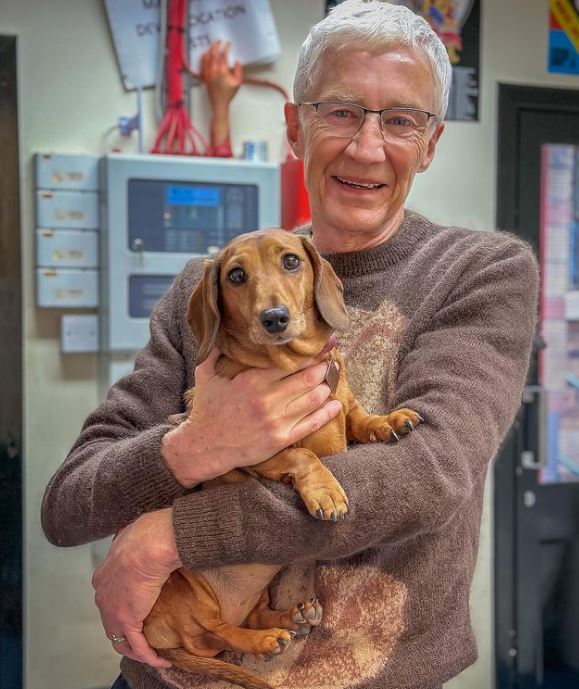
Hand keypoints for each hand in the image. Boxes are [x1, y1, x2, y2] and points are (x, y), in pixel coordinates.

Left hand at [92, 508, 181, 667]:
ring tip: (151, 653)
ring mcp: (112, 610)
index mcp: (103, 575)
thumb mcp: (135, 536)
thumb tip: (145, 536)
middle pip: (111, 621)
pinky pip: (137, 645)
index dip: (121, 607)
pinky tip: (161, 658)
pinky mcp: (127, 620)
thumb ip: (134, 543)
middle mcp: (102, 595)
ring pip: (120, 639)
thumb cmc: (147, 535)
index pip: (109, 598)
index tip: (138, 610)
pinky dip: (148, 655)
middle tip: (144, 637)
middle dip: (125, 632)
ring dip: (135, 648)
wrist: (150, 544)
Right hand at [161, 347, 342, 487]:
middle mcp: (268, 399)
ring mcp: (276, 421)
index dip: (311, 352)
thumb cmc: (206, 409)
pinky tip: (336, 404)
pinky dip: (327, 413)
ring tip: (331, 378)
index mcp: (252, 380)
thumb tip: (222, 327)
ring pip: (314, 399)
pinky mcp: (281, 439)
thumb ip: (216, 350)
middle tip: (331, 359)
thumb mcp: (205, 374)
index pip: (291, 362)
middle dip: (323, 366)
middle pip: (308, 378)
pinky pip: (311, 424)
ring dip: (327, 386)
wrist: (204, 447)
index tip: (323, 343)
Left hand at [200, 40, 242, 112]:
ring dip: (209, 50)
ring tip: (212, 46)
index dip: (226, 48)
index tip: (228, 44)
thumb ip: (238, 71)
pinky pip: (202, 65)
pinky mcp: (204, 77)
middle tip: (218, 41)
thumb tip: (237, 62)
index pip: (223, 55)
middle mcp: (214, 71)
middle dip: (216, 45)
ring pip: (207, 58)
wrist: (219, 103)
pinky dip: (203, 58)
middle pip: (213, 54)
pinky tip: (204, 54)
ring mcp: (208, 74)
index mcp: (222, 71)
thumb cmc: (228, 94)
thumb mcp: (238, 83)